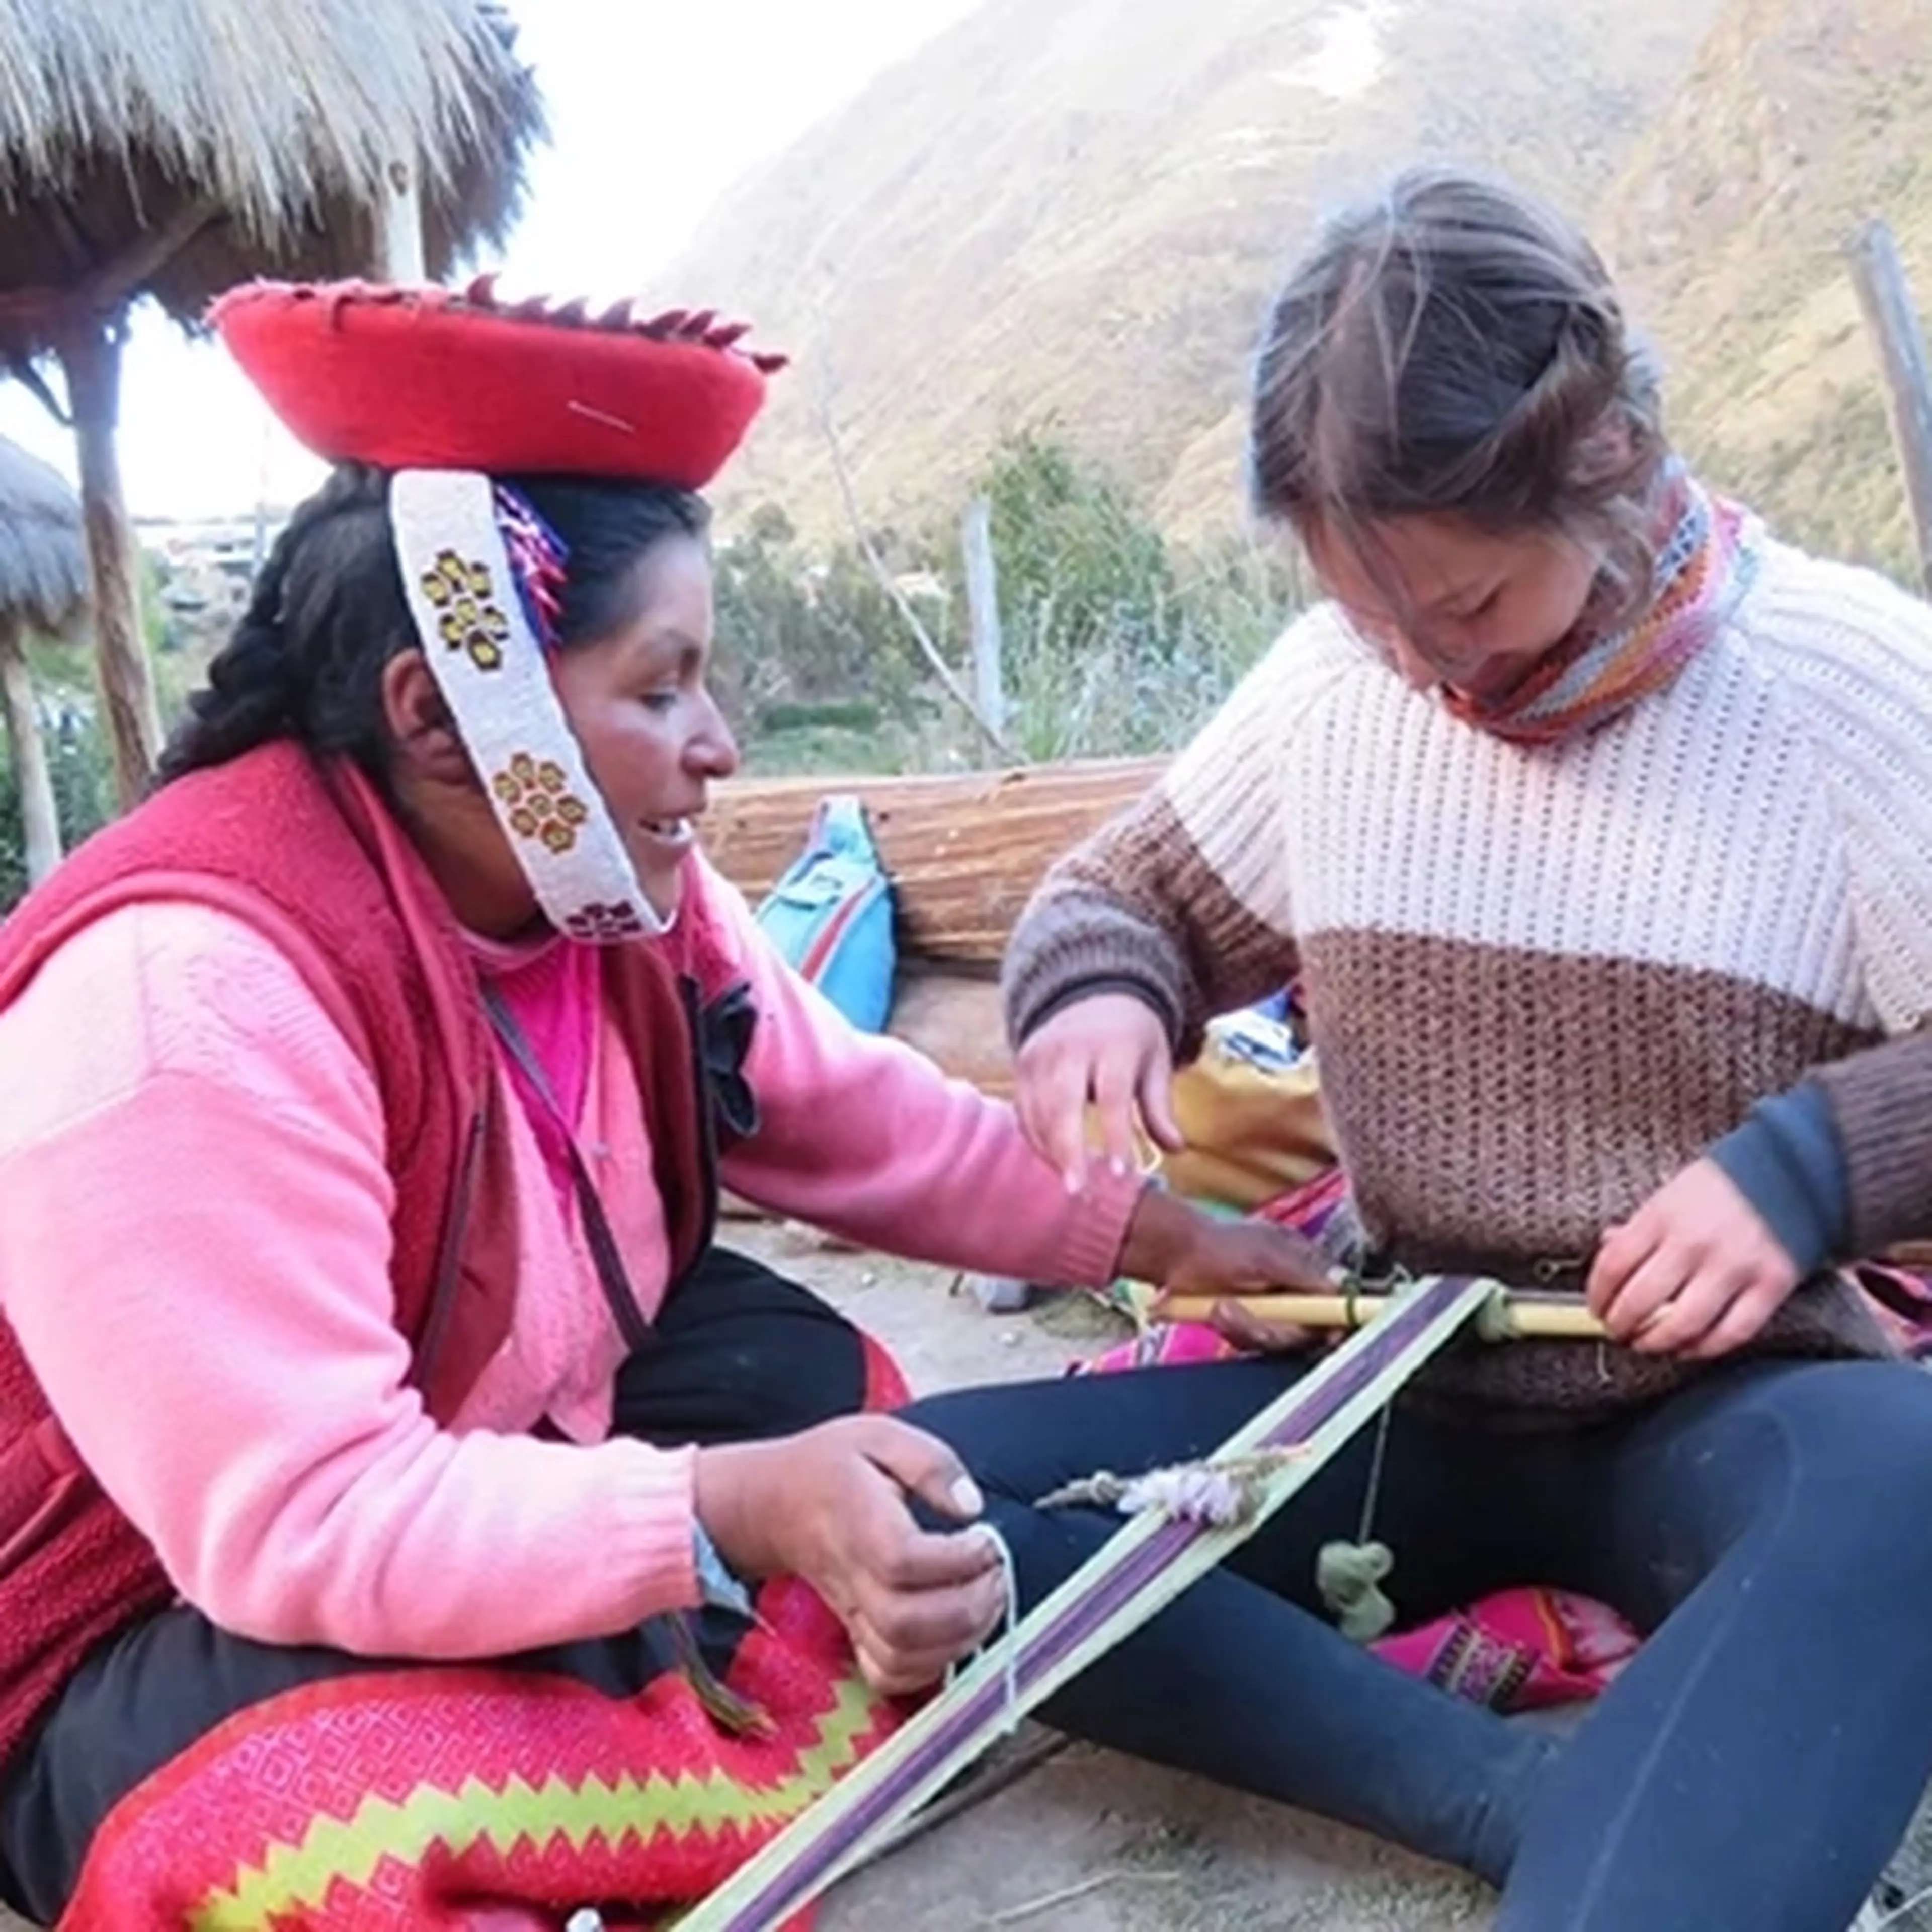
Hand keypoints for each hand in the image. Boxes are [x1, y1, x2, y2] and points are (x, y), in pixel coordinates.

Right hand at [694, 1415, 1005, 1694]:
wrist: (776, 1502)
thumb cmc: (832, 1466)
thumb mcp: (879, 1435)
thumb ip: (930, 1463)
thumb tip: (972, 1505)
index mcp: (857, 1522)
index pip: (904, 1560)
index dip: (957, 1558)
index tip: (987, 1537)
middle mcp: (851, 1577)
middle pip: (905, 1623)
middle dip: (968, 1605)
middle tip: (996, 1573)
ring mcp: (850, 1612)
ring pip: (900, 1657)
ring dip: (959, 1639)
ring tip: (987, 1599)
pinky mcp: (855, 1631)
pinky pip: (888, 1676)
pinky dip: (929, 1668)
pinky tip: (955, 1632)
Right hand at [1014, 992, 1179, 1191]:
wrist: (1090, 992)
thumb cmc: (1131, 1035)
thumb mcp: (1155, 1061)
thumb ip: (1159, 1106)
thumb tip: (1177, 1149)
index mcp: (1111, 1045)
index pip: (1111, 1095)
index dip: (1114, 1136)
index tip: (1121, 1174)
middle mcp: (1069, 1049)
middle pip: (1062, 1106)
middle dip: (1069, 1153)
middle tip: (1080, 1194)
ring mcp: (1040, 1057)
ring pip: (1038, 1114)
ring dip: (1053, 1154)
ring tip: (1075, 1188)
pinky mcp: (1022, 1067)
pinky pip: (1025, 1112)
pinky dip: (1038, 1141)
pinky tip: (1057, 1164)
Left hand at [1120, 1190, 1328, 1352]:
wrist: (1175, 1254)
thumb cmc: (1220, 1245)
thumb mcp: (1265, 1254)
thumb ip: (1304, 1272)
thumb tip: (1342, 1284)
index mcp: (1307, 1265)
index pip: (1337, 1299)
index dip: (1336, 1319)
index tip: (1326, 1333)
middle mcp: (1296, 1290)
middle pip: (1308, 1331)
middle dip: (1273, 1329)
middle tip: (1236, 1312)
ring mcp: (1273, 1310)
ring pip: (1281, 1342)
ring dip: (1248, 1328)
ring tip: (1220, 1308)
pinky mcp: (1252, 1326)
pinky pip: (1257, 1343)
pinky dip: (1236, 1331)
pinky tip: (1217, 1313)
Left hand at [1588, 1158, 1801, 1358]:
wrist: (1791, 1172)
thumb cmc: (1724, 1186)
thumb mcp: (1671, 1193)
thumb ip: (1640, 1225)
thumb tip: (1608, 1249)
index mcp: (1663, 1215)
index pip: (1614, 1265)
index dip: (1598, 1295)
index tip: (1595, 1308)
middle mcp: (1694, 1242)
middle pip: (1640, 1300)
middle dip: (1620, 1325)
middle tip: (1617, 1332)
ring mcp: (1734, 1266)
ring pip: (1682, 1324)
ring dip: (1656, 1343)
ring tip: (1646, 1345)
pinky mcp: (1770, 1286)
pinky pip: (1731, 1333)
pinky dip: (1704, 1348)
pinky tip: (1688, 1348)